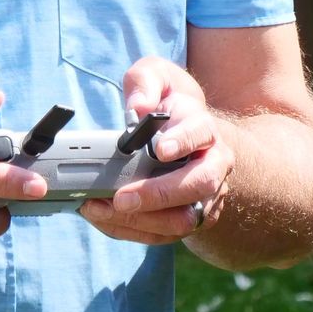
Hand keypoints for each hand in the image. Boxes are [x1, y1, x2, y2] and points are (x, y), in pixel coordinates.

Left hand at [79, 57, 234, 245]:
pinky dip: (130, 230)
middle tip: (121, 198)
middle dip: (159, 194)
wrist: (189, 134)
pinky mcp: (188, 219)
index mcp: (204, 129)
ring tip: (99, 209)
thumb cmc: (168, 104)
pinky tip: (102, 218)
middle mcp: (213, 166)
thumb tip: (139, 106)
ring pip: (182, 219)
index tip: (159, 149)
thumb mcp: (157, 76)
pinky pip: (163, 234)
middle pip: (198, 184)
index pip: (201, 134)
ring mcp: (204, 197)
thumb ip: (146, 82)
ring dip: (140, 219)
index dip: (182, 141)